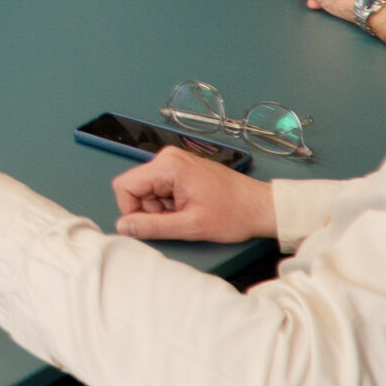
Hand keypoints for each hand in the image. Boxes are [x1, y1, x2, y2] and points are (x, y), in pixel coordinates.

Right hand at [113, 145, 278, 243]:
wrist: (261, 207)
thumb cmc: (234, 213)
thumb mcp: (191, 226)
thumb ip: (153, 227)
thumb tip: (124, 227)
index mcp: (168, 166)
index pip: (124, 186)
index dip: (131, 211)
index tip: (150, 225)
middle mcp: (168, 158)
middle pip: (136, 188)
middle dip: (150, 210)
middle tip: (176, 220)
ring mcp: (175, 162)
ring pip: (147, 190)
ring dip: (160, 208)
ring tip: (187, 215)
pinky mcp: (181, 169)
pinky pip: (160, 188)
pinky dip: (169, 204)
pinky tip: (189, 209)